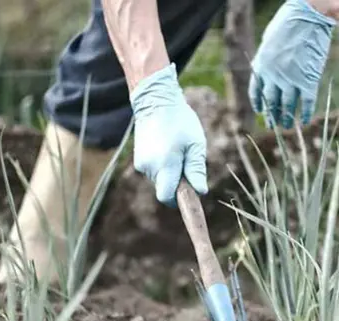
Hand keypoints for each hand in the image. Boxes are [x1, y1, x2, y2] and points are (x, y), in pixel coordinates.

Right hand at [131, 63, 207, 206]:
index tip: (191, 197)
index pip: (167, 197)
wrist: (155, 100)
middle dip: (178, 184)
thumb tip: (200, 192)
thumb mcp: (195, 144)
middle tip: (188, 162)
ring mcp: (141, 163)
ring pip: (160, 180)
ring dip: (171, 173)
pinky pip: (154, 171)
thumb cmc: (180, 121)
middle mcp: (149, 167)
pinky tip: (168, 148)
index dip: (179, 201)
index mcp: (164, 165)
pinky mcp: (138, 159)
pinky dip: (163, 166)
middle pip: (165, 189)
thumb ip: (196, 170)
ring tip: (178, 150)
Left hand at [248, 0, 336, 128]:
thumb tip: (267, 68)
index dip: (258, 104)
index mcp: (261, 66)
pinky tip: (305, 121)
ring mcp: (291, 80)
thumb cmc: (288, 23)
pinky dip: (306, 113)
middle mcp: (273, 77)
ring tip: (286, 126)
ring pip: (288, 106)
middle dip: (272, 115)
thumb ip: (267, 57)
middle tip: (273, 125)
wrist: (308, 17)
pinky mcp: (308, 81)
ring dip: (287, 118)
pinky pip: (307, 103)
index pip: (256, 91)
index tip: (261, 112)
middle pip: (271, 102)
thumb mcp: (269, 40)